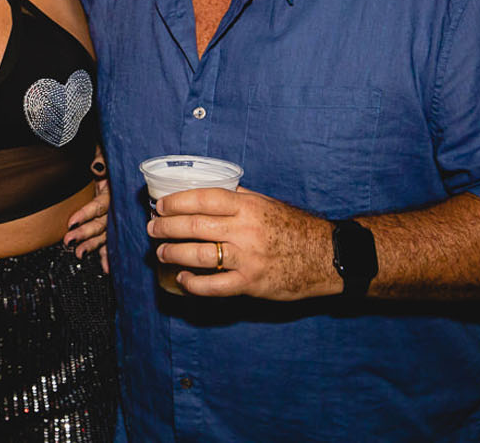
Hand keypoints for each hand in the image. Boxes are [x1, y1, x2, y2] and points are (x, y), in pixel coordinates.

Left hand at [64, 154, 110, 268]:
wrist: (121, 156)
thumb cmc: (109, 154)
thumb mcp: (104, 151)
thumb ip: (101, 159)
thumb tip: (97, 165)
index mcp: (113, 189)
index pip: (99, 205)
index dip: (86, 214)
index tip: (71, 223)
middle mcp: (116, 204)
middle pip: (102, 223)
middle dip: (85, 234)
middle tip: (69, 242)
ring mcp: (115, 214)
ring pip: (105, 234)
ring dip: (92, 246)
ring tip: (79, 255)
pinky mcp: (113, 221)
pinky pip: (111, 239)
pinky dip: (108, 253)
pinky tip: (105, 267)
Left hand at [147, 187, 338, 300]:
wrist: (327, 256)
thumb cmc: (293, 227)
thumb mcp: (266, 204)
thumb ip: (236, 198)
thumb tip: (203, 192)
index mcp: (247, 206)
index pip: (203, 199)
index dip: (176, 202)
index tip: (160, 205)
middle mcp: (245, 230)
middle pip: (194, 226)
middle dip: (166, 227)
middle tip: (152, 229)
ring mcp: (247, 258)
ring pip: (198, 255)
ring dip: (173, 254)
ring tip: (161, 252)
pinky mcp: (251, 284)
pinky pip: (213, 286)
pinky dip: (193, 284)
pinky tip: (183, 280)